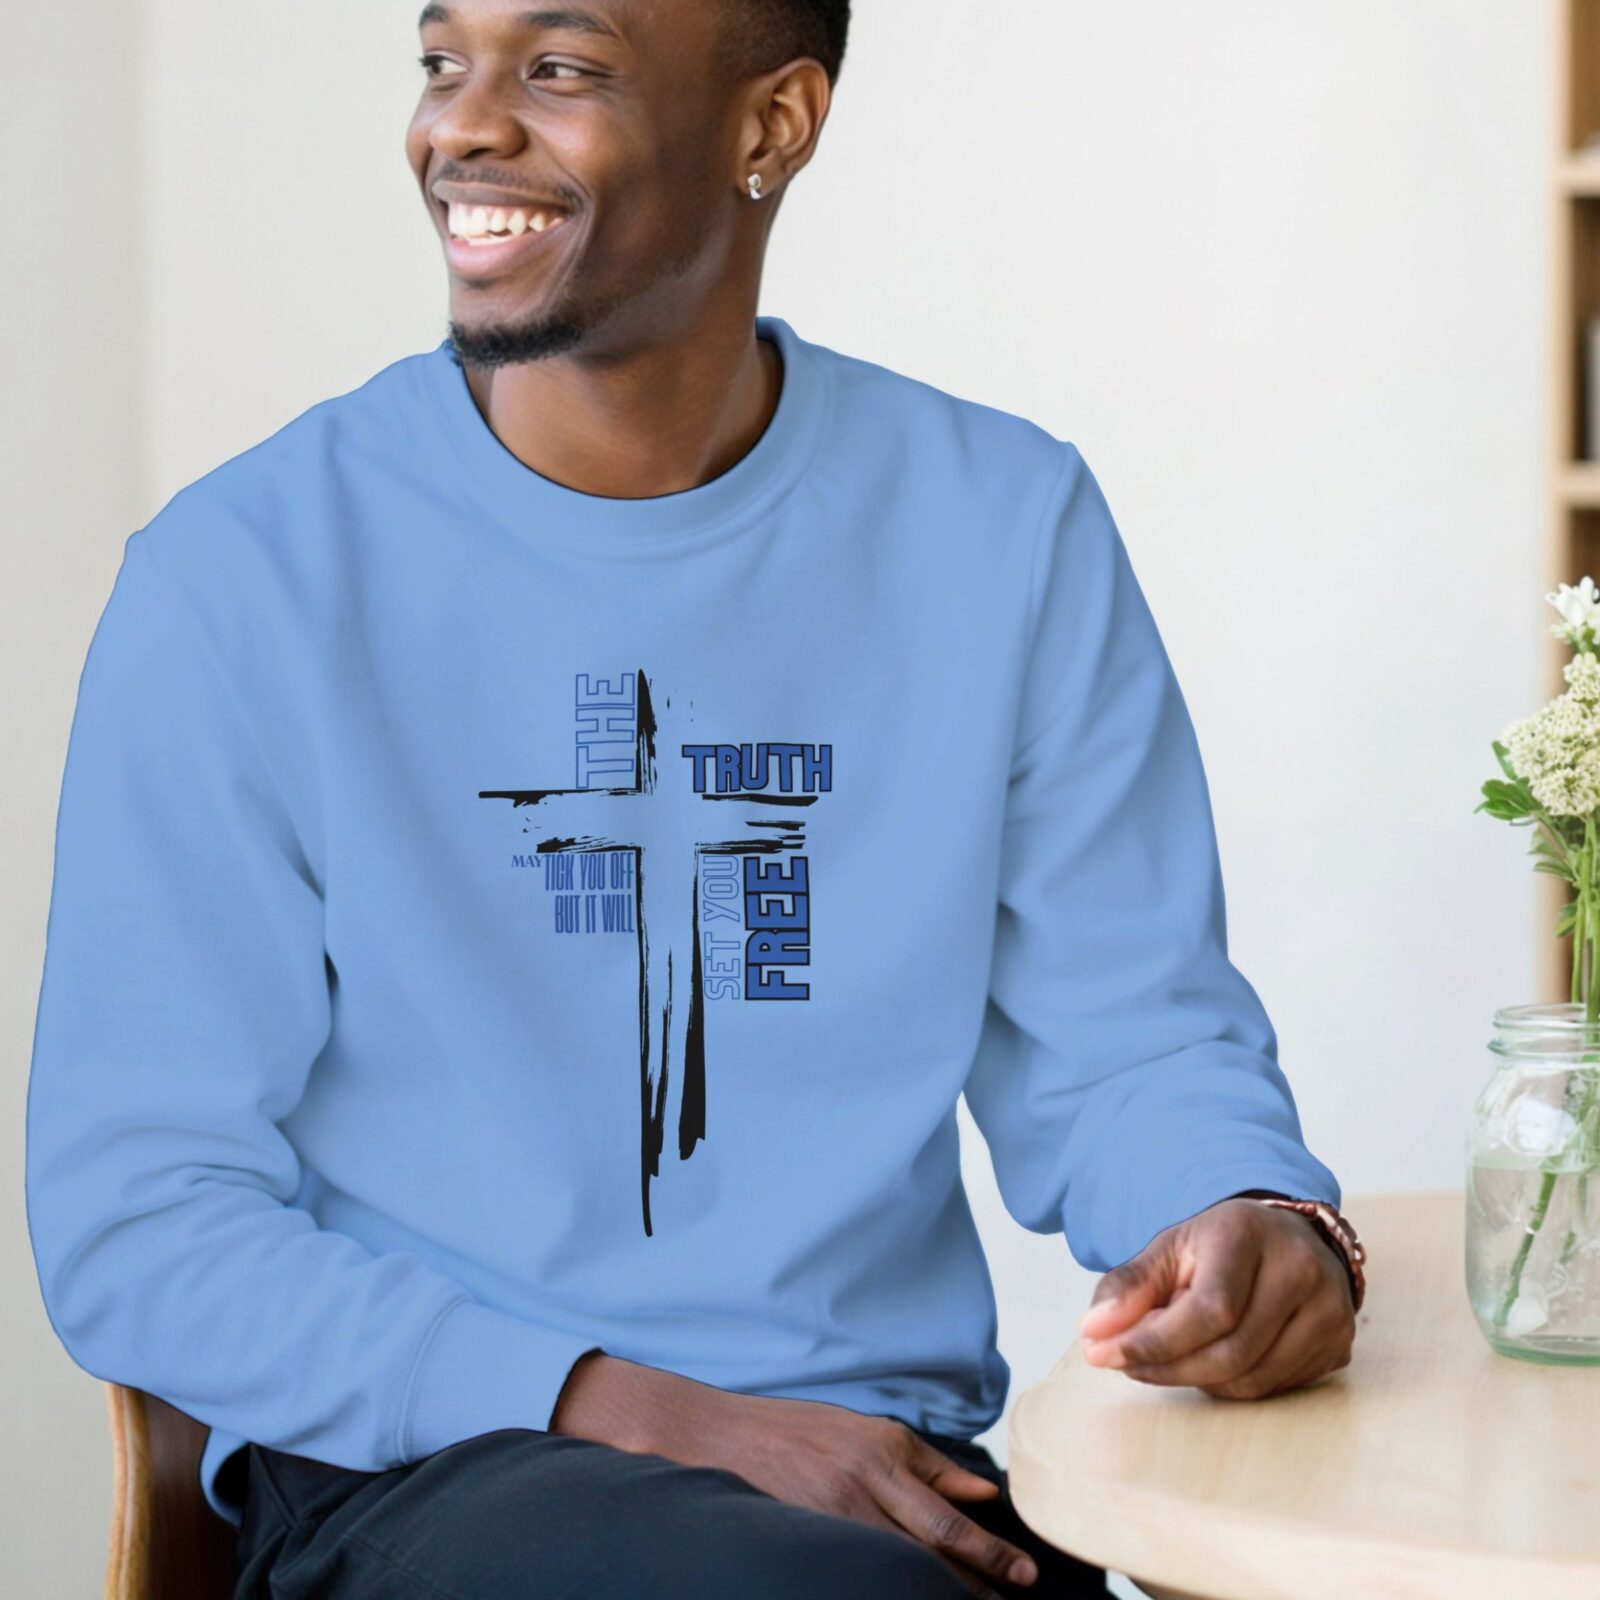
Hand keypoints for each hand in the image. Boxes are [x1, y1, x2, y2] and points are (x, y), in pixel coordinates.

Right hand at [550, 1352, 1038, 1596]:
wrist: (719, 1437)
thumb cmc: (801, 1429)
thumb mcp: (869, 1431)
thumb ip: (928, 1464)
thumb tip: (984, 1493)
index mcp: (880, 1456)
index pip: (946, 1520)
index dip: (989, 1554)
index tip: (1024, 1577)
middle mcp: (858, 1490)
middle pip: (927, 1555)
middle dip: (972, 1588)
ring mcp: (828, 1523)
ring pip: (896, 1573)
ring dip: (933, 1596)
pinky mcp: (804, 1544)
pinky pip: (856, 1576)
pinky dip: (886, 1593)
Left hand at [1076, 1197, 1355, 1397]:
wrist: (1286, 1239)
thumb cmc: (1218, 1247)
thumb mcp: (1168, 1250)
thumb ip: (1129, 1286)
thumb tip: (1092, 1332)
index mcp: (1250, 1235)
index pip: (1208, 1309)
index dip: (1154, 1342)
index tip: (1102, 1354)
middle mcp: (1300, 1270)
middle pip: (1230, 1352)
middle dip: (1166, 1367)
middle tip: (1123, 1362)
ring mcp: (1329, 1310)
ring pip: (1251, 1379)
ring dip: (1195, 1379)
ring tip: (1165, 1357)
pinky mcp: (1339, 1344)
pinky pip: (1274, 1387)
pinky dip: (1229, 1384)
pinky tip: (1207, 1360)